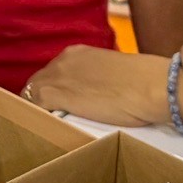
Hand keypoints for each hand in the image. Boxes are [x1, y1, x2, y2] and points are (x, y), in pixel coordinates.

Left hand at [22, 45, 169, 126]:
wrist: (149, 85)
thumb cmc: (143, 82)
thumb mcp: (115, 74)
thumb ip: (101, 79)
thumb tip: (103, 92)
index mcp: (78, 53)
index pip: (54, 72)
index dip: (55, 89)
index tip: (60, 103)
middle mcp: (63, 61)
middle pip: (39, 81)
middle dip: (42, 99)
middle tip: (52, 118)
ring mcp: (57, 77)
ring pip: (32, 93)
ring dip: (38, 109)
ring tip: (47, 127)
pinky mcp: (56, 94)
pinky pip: (34, 106)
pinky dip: (36, 117)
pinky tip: (43, 129)